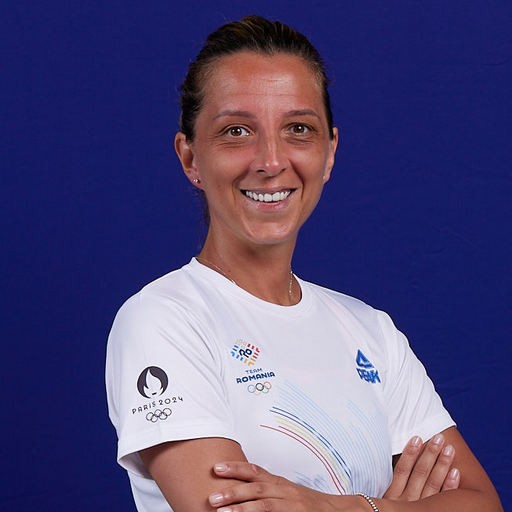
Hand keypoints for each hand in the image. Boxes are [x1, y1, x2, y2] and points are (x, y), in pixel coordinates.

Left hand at [208, 462, 363, 511]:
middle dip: (233, 492)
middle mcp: (285, 491)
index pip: (255, 471)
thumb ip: (266, 488)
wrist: (338, 511)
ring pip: (265, 506)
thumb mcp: (286, 491)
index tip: (215, 468)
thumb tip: (238, 489)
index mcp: (279, 482)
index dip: (235, 468)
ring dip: (242, 510)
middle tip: (212, 498)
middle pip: (256, 488)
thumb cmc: (307, 504)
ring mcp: (292, 506)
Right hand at [385, 434, 459, 500]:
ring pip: (433, 484)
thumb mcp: (379, 502)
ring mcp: (419, 509)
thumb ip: (387, 485)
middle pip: (420, 474)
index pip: (401, 471)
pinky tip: (456, 472)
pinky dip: (450, 486)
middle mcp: (406, 503)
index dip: (409, 453)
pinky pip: (442, 499)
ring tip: (449, 449)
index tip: (417, 437)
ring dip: (442, 465)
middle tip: (439, 438)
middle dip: (430, 454)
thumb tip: (390, 462)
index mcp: (391, 497)